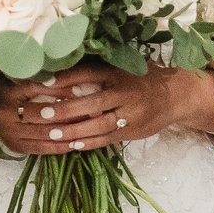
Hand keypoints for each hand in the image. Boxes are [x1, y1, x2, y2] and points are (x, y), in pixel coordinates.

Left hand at [0, 62, 210, 153]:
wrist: (176, 95)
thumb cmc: (140, 78)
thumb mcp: (120, 67)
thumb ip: (93, 71)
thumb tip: (55, 73)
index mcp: (117, 72)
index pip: (86, 74)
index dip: (63, 79)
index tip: (40, 84)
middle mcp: (124, 92)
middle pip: (89, 103)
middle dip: (62, 110)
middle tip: (37, 114)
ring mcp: (130, 113)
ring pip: (97, 125)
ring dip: (72, 131)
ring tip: (49, 134)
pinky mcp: (133, 130)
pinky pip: (107, 138)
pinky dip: (88, 142)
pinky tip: (71, 145)